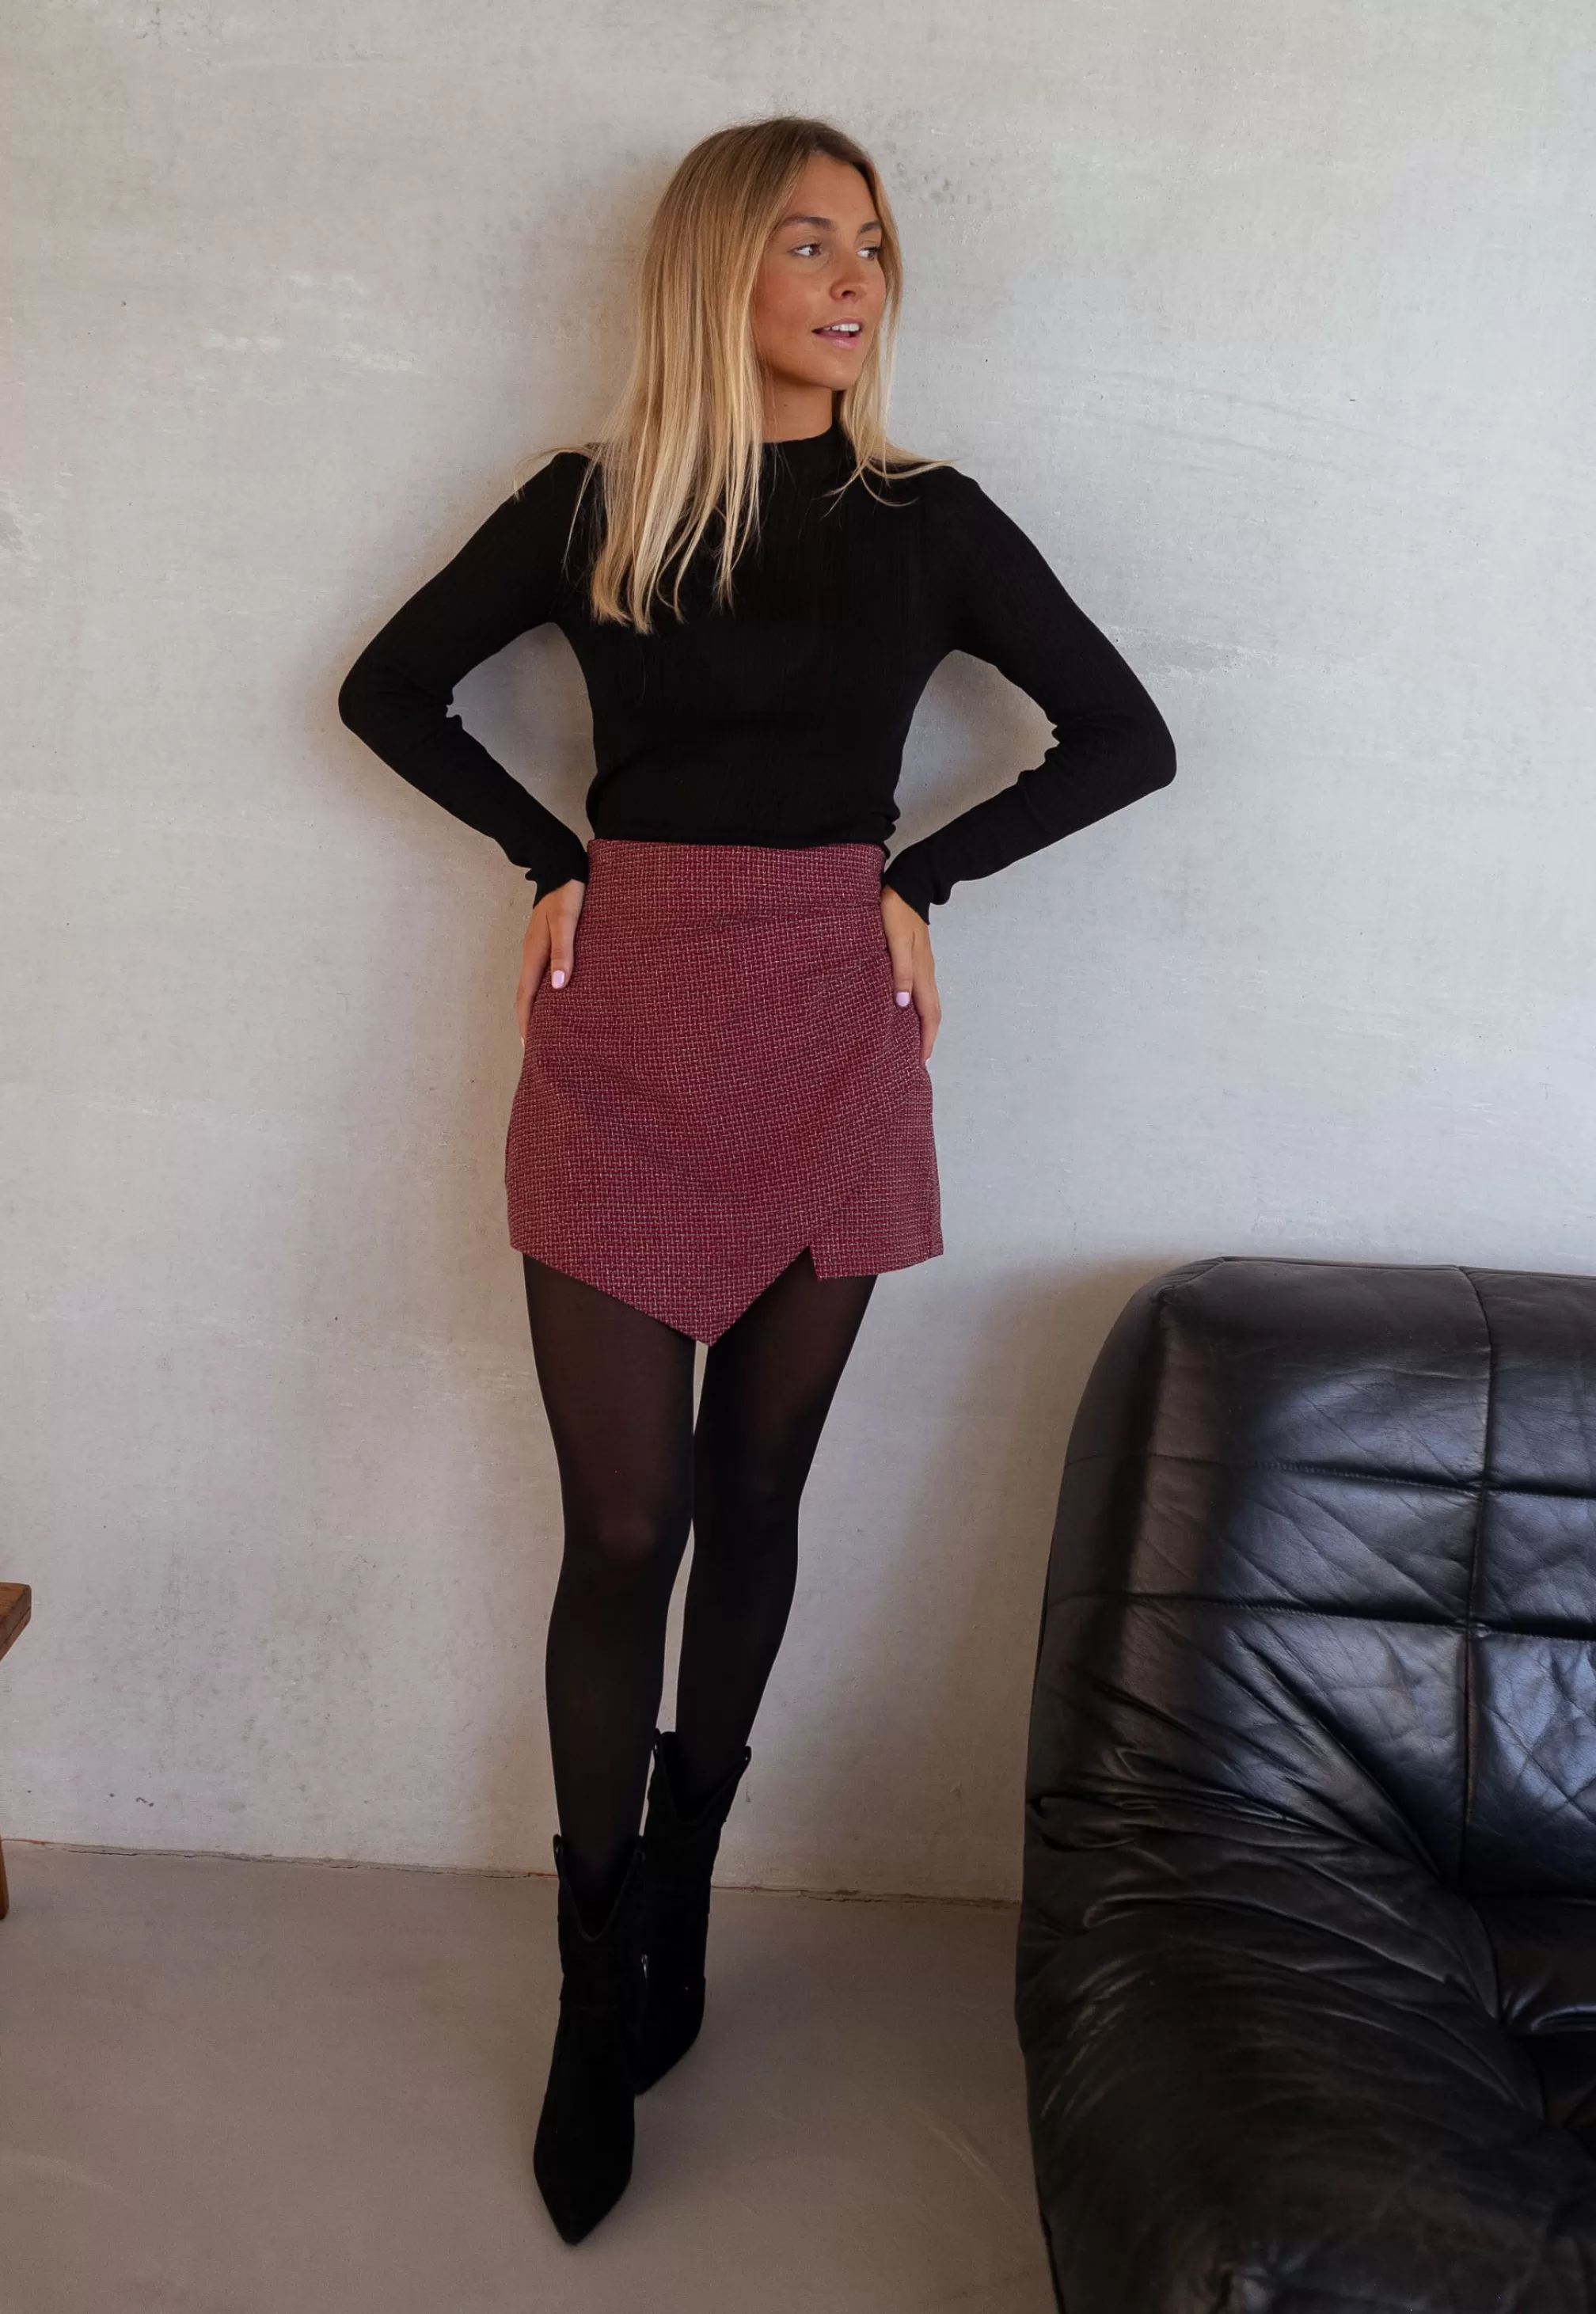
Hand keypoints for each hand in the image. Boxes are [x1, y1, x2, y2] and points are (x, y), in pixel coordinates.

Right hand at [516, 879, 585, 1044]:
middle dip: (529, 1021)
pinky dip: (545, 991)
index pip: (526, 996)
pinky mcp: (546, 941)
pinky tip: (557, 996)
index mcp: (534, 952)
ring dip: (537, 1007)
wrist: (562, 865)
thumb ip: (563, 952)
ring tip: (546, 1029)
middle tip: (536, 1046)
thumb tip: (558, 986)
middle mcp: (532, 953)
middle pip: (527, 994)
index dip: (526, 1021)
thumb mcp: (567, 921)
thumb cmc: (568, 893)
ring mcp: (538, 947)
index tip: (529, 1046)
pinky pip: (542, 973)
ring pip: (534, 984)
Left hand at [880, 884, 940, 1063]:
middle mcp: (926, 973)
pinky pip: (922, 992)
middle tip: (919, 1061)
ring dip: (924, 1025)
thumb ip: (899, 971)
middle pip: (932, 1013)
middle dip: (928, 1038)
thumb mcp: (895, 940)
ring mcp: (923, 966)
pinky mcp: (918, 959)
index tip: (921, 1062)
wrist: (908, 885)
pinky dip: (919, 1009)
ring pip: (928, 1003)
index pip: (929, 1014)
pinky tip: (907, 1012)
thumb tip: (903, 1004)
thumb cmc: (895, 911)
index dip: (926, 1039)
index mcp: (921, 972)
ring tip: (914, 1043)